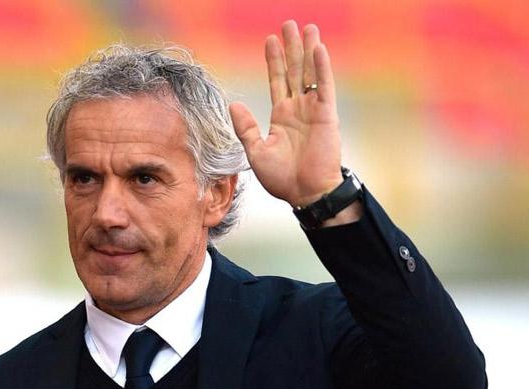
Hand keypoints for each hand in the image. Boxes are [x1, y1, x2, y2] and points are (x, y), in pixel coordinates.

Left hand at [230, 21, 342, 207]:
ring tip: (306, 28)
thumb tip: (233, 104)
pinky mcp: (326, 115)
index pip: (276, 81)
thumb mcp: (256, 151)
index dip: (273, 60)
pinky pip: (324, 87)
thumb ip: (245, 127)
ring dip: (308, 51)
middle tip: (289, 24)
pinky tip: (318, 50)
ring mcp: (313, 110)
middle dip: (291, 48)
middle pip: (293, 71)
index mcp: (281, 117)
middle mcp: (298, 109)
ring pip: (309, 74)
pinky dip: (321, 68)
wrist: (305, 193)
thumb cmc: (282, 178)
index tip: (270, 39)